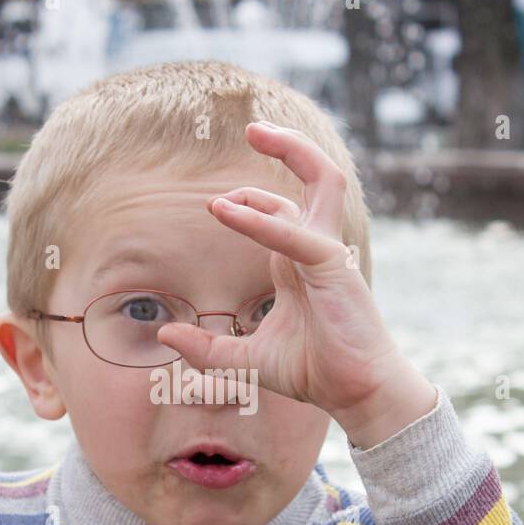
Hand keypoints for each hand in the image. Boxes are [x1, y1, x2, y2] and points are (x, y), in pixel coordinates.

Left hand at [156, 120, 436, 447]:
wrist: (357, 394)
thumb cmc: (315, 372)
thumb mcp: (248, 361)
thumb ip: (208, 349)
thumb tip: (166, 335)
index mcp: (300, 263)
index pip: (280, 211)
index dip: (249, 200)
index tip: (215, 204)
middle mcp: (317, 249)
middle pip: (313, 178)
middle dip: (286, 146)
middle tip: (253, 129)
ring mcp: (330, 254)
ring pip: (322, 181)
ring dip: (294, 150)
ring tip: (258, 131)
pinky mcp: (335, 268)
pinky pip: (295, 233)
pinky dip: (260, 220)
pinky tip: (225, 211)